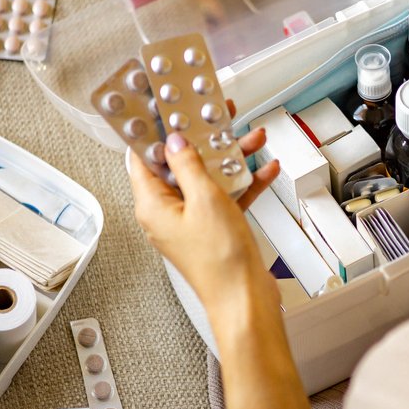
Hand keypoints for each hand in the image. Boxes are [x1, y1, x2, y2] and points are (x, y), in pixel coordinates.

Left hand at [128, 100, 280, 308]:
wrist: (246, 300)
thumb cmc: (220, 262)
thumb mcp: (204, 199)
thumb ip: (188, 165)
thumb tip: (174, 142)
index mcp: (152, 206)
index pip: (143, 159)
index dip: (154, 132)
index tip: (166, 109)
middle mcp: (168, 214)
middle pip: (179, 165)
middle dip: (201, 139)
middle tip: (215, 115)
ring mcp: (193, 222)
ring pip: (206, 179)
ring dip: (229, 158)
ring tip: (251, 138)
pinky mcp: (215, 230)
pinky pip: (226, 198)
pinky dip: (244, 183)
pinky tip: (264, 169)